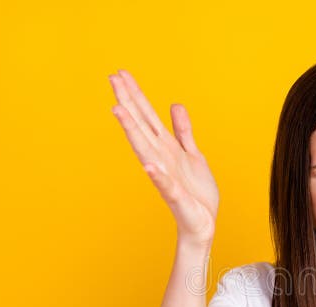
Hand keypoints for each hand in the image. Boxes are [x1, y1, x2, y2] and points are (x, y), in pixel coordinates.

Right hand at [109, 69, 218, 245]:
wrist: (203, 223)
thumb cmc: (196, 191)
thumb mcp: (192, 154)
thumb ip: (183, 131)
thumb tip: (174, 105)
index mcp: (166, 148)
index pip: (147, 117)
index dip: (136, 95)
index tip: (120, 74)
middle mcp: (161, 159)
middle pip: (141, 126)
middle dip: (128, 102)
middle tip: (112, 78)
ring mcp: (166, 177)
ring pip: (146, 151)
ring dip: (133, 131)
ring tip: (119, 111)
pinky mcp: (177, 197)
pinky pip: (166, 185)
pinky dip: (158, 176)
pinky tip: (149, 165)